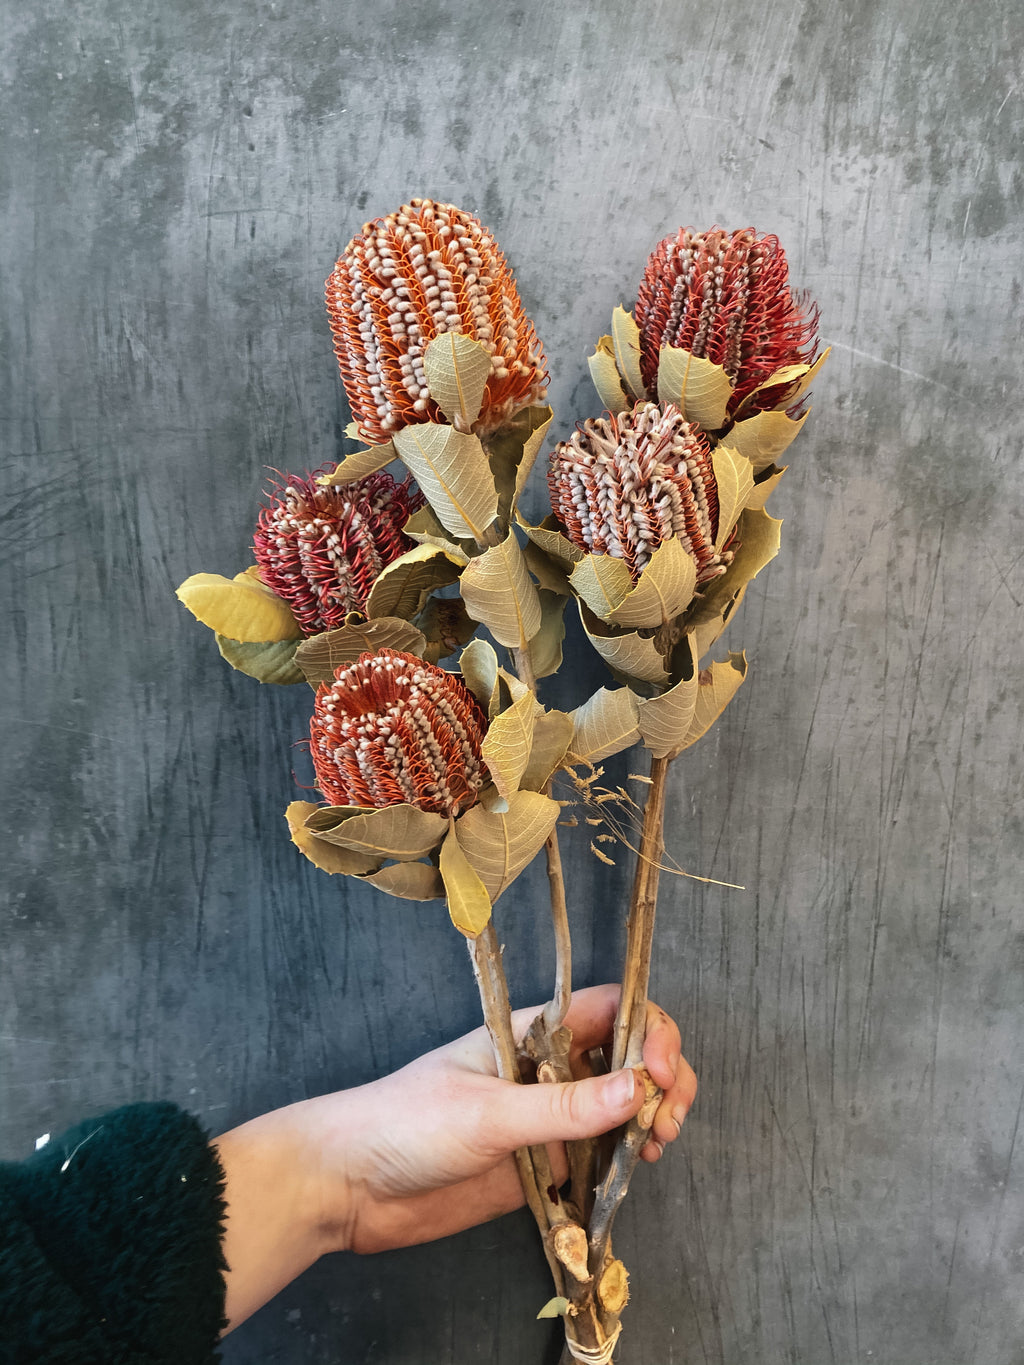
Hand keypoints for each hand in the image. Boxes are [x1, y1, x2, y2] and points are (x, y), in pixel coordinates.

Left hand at [214, 984, 695, 1328]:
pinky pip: (596, 1157)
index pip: (608, 1009)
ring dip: (649, 1119)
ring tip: (657, 1145)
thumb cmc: (404, 1124)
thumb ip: (562, 1108)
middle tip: (667, 1118)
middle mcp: (546, 1070)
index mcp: (530, 1033)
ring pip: (618, 1107)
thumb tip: (636, 1088)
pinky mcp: (539, 1167)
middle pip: (625, 1056)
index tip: (658, 1071)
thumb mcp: (486, 1112)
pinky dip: (624, 1161)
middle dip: (661, 1077)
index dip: (647, 1030)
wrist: (349, 1185)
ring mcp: (545, 1119)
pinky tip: (634, 1172)